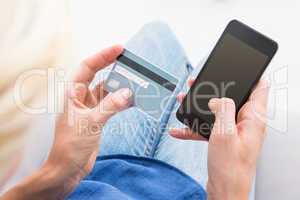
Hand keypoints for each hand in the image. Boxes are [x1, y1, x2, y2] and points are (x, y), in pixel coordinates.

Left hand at [45, 45, 131, 191]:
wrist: (68, 169)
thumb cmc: (70, 146)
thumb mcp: (91, 123)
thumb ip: (110, 106)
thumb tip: (128, 92)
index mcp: (73, 94)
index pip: (87, 68)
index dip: (103, 56)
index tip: (119, 49)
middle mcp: (81, 98)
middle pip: (100, 77)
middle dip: (115, 70)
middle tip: (132, 65)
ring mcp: (90, 108)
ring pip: (108, 92)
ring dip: (122, 88)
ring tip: (137, 84)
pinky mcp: (98, 118)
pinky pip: (112, 105)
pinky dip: (122, 102)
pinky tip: (133, 101)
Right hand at [170, 79, 269, 199]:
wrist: (224, 190)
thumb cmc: (230, 168)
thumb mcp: (225, 133)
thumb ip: (223, 108)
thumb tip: (217, 98)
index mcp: (253, 118)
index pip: (260, 88)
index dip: (251, 75)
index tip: (239, 67)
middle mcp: (246, 123)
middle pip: (233, 97)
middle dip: (215, 89)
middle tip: (200, 83)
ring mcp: (234, 131)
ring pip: (218, 110)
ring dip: (201, 106)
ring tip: (185, 100)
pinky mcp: (224, 139)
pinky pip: (209, 126)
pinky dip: (195, 126)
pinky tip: (180, 129)